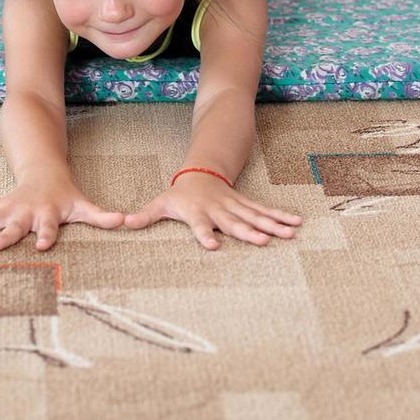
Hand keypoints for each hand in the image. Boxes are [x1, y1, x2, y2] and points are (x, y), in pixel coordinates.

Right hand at [0, 170, 124, 251]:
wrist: (44, 170)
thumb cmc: (66, 194)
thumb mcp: (84, 205)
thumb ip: (102, 216)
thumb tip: (125, 222)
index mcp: (47, 213)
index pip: (49, 227)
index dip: (47, 236)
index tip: (43, 246)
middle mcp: (25, 212)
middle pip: (16, 226)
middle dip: (6, 236)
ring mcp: (9, 208)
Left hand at [123, 172, 303, 250]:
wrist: (200, 172)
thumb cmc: (179, 195)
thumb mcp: (160, 203)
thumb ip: (145, 216)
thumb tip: (123, 223)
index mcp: (198, 213)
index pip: (200, 226)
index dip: (205, 235)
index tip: (213, 246)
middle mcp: (219, 210)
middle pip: (234, 223)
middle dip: (249, 232)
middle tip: (263, 241)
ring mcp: (235, 206)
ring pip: (255, 216)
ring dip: (273, 225)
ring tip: (290, 233)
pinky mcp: (246, 205)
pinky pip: (265, 212)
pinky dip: (281, 217)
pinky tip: (297, 223)